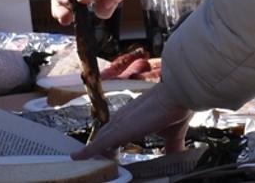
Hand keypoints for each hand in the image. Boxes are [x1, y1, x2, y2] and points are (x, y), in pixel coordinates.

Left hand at [73, 78, 190, 157]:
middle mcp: (123, 118)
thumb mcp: (172, 134)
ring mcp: (120, 123)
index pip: (116, 132)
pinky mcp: (119, 130)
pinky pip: (98, 144)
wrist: (177, 94)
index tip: (108, 153)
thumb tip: (177, 156)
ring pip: (99, 140)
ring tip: (81, 161)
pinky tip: (77, 158)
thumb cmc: (176, 108)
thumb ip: (171, 146)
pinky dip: (87, 152)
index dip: (109, 143)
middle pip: (104, 135)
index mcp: (134, 118)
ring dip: (92, 151)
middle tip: (92, 160)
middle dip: (98, 149)